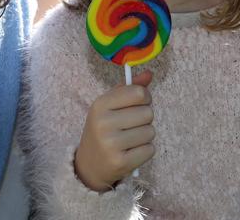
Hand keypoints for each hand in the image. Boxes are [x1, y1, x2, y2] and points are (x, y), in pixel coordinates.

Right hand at [74, 70, 154, 191]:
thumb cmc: (104, 129)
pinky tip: (131, 152)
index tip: (138, 104)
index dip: (145, 97)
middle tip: (130, 126)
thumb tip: (149, 73)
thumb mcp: (110, 105)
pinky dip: (144, 151)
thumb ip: (130, 88)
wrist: (88, 166)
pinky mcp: (120, 163)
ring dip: (145, 136)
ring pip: (150, 132)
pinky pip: (150, 150)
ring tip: (130, 139)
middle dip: (144, 119)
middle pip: (148, 113)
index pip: (139, 93)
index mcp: (100, 104)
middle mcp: (103, 123)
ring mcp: (111, 144)